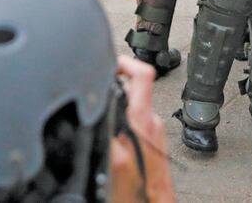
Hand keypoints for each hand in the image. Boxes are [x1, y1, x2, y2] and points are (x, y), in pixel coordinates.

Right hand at [111, 55, 174, 202]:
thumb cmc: (140, 193)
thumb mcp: (116, 159)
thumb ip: (109, 129)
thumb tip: (101, 110)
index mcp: (143, 120)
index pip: (143, 75)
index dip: (126, 62)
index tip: (110, 61)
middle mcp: (152, 123)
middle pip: (135, 88)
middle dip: (114, 85)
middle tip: (97, 85)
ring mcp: (154, 132)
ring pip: (133, 106)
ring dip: (117, 105)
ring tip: (99, 110)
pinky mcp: (152, 143)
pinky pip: (135, 123)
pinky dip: (121, 122)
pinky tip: (110, 133)